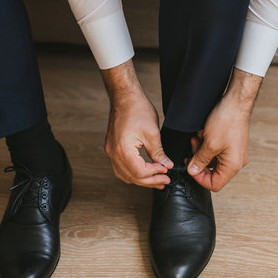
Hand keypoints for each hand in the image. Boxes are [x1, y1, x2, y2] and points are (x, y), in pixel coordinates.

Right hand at [101, 60, 172, 188]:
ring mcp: (110, 151)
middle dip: (150, 181)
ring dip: (141, 179)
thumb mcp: (153, 133)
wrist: (124, 97)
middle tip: (164, 181)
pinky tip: (144, 173)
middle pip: (132, 177)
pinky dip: (132, 173)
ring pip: (125, 175)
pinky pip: (120, 168)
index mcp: (123, 149)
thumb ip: (159, 153)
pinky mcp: (112, 148)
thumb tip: (166, 165)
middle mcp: (113, 152)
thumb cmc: (137, 109)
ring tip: (156, 180)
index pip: (140, 172)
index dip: (154, 174)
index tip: (166, 171)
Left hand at [187, 68, 262, 191]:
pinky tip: (202, 134)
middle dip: (199, 162)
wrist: (236, 102)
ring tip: (196, 139)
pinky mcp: (230, 145)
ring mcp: (233, 153)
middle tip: (192, 150)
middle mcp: (236, 162)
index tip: (190, 168)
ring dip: (200, 152)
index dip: (199, 179)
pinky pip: (215, 151)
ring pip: (211, 161)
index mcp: (233, 165)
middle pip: (212, 173)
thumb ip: (200, 160)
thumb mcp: (209, 143)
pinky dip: (206, 145)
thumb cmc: (227, 121)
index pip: (214, 184)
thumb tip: (192, 171)